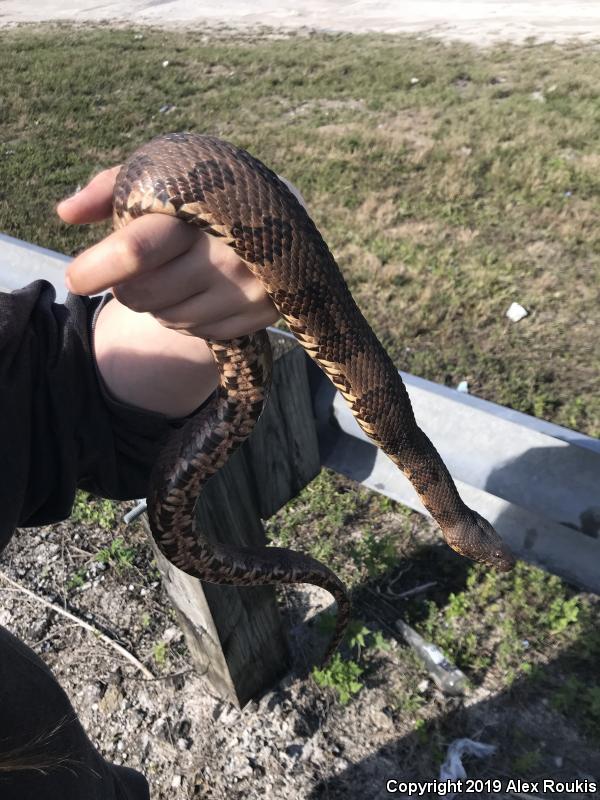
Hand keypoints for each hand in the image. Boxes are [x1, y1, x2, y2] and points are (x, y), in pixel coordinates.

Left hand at [57, 166, 279, 338]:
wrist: (283, 214)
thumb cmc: (206, 194)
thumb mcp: (165, 176)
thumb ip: (111, 188)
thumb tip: (65, 213)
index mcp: (197, 211)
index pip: (135, 251)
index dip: (95, 269)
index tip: (74, 279)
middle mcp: (226, 254)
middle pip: (143, 294)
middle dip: (124, 286)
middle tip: (133, 270)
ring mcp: (246, 289)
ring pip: (167, 318)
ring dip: (156, 303)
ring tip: (173, 274)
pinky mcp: (260, 314)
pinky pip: (197, 332)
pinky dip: (185, 316)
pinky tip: (197, 290)